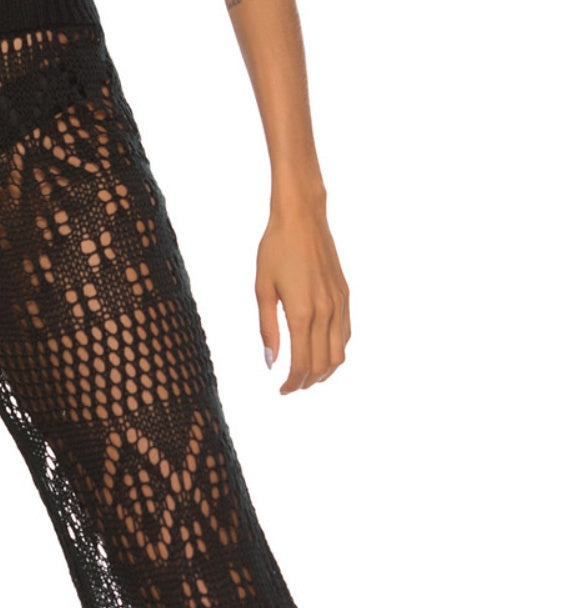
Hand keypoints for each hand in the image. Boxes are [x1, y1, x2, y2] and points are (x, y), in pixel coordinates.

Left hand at [256, 200, 350, 393]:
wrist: (302, 217)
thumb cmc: (276, 250)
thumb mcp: (262, 290)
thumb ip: (267, 328)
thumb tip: (270, 361)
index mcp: (302, 312)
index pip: (301, 363)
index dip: (292, 383)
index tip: (282, 390)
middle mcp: (325, 311)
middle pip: (322, 364)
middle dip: (307, 382)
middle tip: (291, 387)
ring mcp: (339, 304)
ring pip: (339, 354)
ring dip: (324, 371)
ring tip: (306, 375)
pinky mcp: (345, 295)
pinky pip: (345, 334)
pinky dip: (335, 351)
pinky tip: (321, 353)